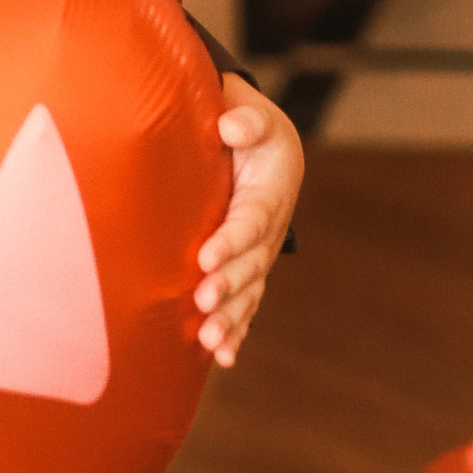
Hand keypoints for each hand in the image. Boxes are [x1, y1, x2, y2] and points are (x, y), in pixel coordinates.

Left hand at [196, 82, 302, 367]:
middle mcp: (266, 233)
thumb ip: (247, 117)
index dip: (231, 241)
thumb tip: (230, 128)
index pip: (249, 221)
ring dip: (231, 318)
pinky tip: (221, 357)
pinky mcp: (247, 273)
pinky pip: (245, 307)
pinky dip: (236, 332)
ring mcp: (258, 257)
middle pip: (250, 265)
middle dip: (228, 286)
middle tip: (204, 301)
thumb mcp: (256, 115)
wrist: (268, 155)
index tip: (206, 257)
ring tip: (210, 340)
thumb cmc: (254, 132)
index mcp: (269, 195)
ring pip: (248, 294)